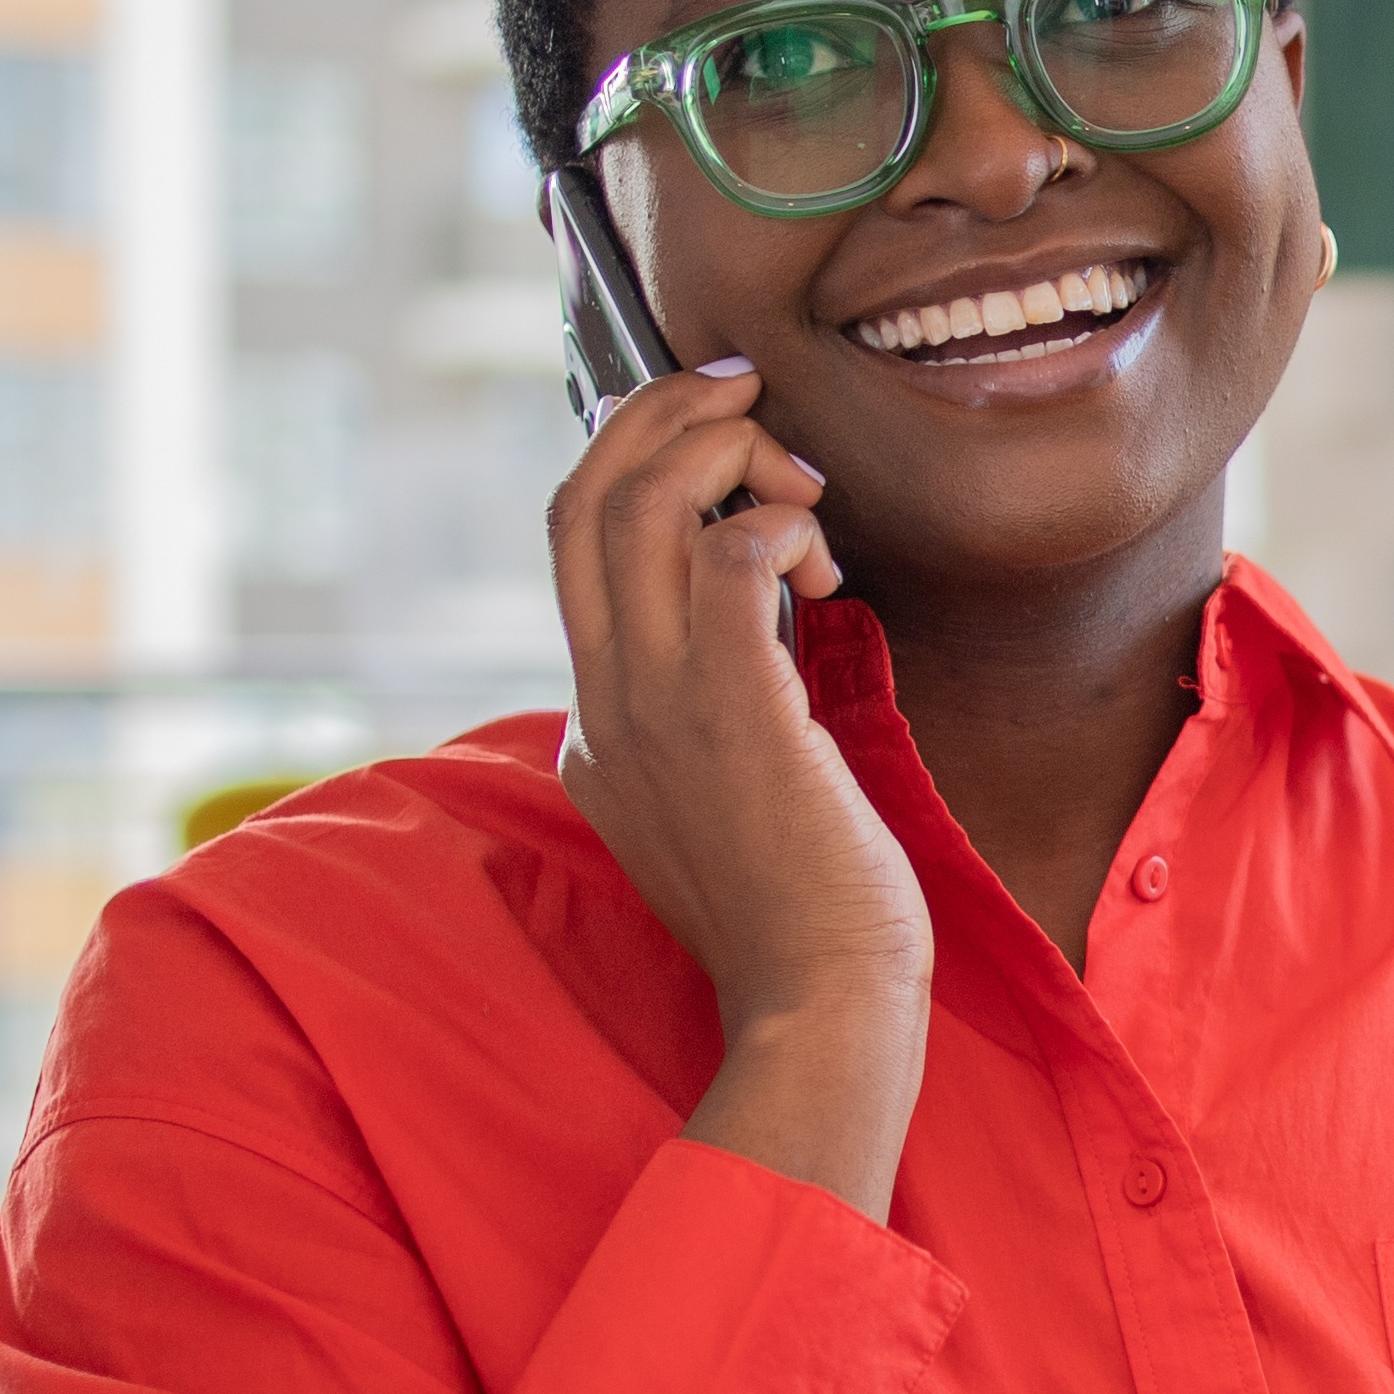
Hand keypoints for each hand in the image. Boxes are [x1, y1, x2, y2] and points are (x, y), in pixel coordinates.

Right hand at [546, 359, 929, 1217]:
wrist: (818, 1002)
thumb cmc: (794, 908)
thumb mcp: (704, 807)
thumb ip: (685, 725)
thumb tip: (728, 637)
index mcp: (591, 720)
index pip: (570, 540)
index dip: (629, 453)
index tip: (706, 426)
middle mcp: (604, 700)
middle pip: (585, 496)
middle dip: (663, 413)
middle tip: (744, 391)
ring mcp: (658, 704)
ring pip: (645, 504)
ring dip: (728, 454)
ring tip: (800, 482)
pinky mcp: (735, 708)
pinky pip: (731, 554)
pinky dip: (776, 523)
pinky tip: (824, 562)